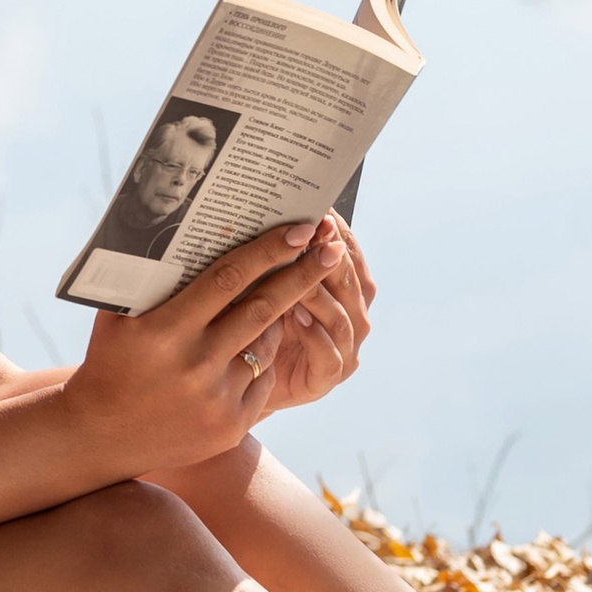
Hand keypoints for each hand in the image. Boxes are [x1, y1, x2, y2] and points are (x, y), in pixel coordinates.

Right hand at [59, 218, 358, 479]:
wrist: (101, 435)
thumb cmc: (111, 360)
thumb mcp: (118, 315)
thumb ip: (151, 279)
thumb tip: (188, 229)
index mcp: (165, 329)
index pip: (228, 279)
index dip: (267, 252)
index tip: (300, 229)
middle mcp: (195, 364)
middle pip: (263, 308)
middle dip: (302, 274)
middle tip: (331, 248)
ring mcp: (217, 398)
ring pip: (265, 343)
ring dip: (277, 318)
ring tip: (274, 302)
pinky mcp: (232, 425)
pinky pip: (261, 378)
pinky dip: (258, 359)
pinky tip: (244, 351)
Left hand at [248, 214, 374, 418]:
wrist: (239, 380)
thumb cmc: (253, 324)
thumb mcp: (264, 284)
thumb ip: (275, 257)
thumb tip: (266, 211)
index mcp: (342, 288)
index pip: (349, 253)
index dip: (337, 231)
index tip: (319, 211)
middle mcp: (351, 317)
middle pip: (352, 282)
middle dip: (330, 256)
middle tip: (311, 235)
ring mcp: (344, 349)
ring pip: (342, 317)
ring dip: (321, 294)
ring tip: (299, 277)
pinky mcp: (326, 378)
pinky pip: (330, 355)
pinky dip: (315, 334)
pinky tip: (297, 316)